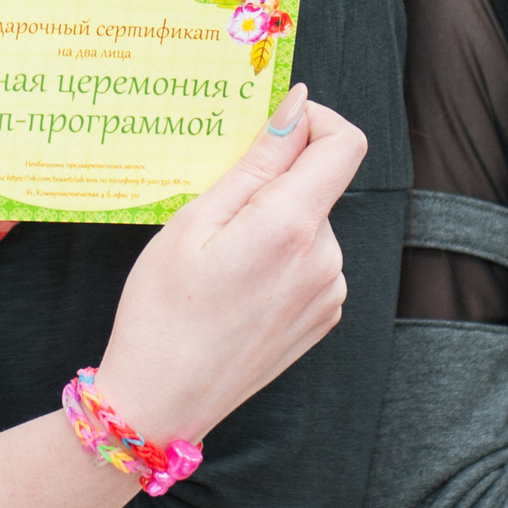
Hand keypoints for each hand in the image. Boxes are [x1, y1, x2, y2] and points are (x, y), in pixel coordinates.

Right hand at [92, 84, 367, 446]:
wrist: (161, 402)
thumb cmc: (161, 310)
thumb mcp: (195, 220)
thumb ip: (258, 160)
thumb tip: (298, 106)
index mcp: (293, 226)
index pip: (345, 144)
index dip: (315, 120)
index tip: (274, 127)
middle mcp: (326, 259)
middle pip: (318, 186)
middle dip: (273, 184)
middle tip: (214, 214)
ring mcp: (329, 293)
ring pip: (310, 225)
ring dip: (274, 224)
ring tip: (219, 261)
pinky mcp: (323, 317)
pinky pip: (310, 263)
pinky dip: (279, 258)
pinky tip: (236, 287)